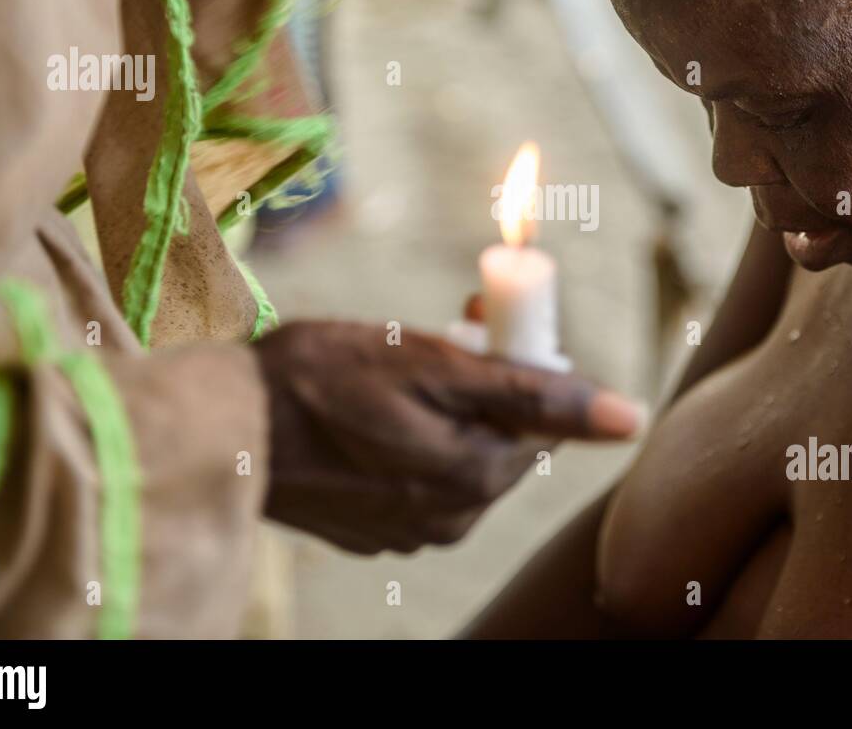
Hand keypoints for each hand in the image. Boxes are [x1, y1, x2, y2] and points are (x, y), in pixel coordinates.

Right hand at [254, 320, 643, 553]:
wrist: (222, 429)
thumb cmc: (322, 380)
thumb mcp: (436, 364)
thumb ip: (533, 393)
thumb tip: (629, 419)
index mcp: (477, 478)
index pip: (544, 417)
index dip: (518, 361)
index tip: (476, 321)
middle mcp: (452, 518)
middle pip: (501, 438)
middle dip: (481, 386)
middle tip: (435, 337)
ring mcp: (409, 530)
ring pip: (459, 455)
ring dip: (443, 411)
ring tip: (390, 375)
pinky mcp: (373, 530)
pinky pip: (417, 477)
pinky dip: (407, 440)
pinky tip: (366, 414)